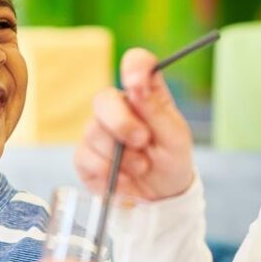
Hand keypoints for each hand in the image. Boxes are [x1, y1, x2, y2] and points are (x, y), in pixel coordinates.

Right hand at [75, 48, 194, 200]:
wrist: (161, 198)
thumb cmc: (171, 160)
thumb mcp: (176, 137)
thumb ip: (156, 110)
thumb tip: (136, 86)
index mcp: (144, 94)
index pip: (136, 63)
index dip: (134, 67)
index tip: (136, 83)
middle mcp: (117, 108)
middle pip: (103, 99)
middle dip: (121, 123)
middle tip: (142, 141)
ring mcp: (97, 131)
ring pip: (93, 131)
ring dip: (121, 156)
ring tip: (142, 167)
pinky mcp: (84, 156)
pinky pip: (86, 157)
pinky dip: (108, 172)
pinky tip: (125, 179)